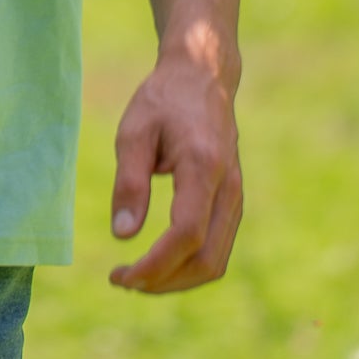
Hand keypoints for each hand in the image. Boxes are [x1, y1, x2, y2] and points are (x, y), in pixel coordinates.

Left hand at [108, 37, 242, 293]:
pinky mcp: (233, 202)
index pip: (186, 233)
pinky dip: (189, 265)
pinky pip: (218, 247)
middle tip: (122, 281)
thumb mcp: (134, 131)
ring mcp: (237, 197)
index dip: (155, 264)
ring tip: (136, 278)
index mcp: (204, 166)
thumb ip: (129, 182)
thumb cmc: (163, 100)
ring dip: (177, 280)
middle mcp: (230, 187)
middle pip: (208, 259)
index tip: (121, 275)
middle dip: (164, 282)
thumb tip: (122, 235)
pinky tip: (159, 262)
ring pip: (216, 260)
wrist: (203, 76)